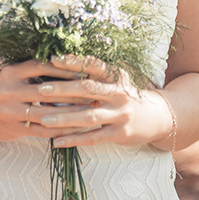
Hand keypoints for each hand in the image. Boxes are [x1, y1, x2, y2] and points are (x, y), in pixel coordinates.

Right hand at [0, 58, 96, 142]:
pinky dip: (61, 131)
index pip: (41, 67)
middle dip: (74, 93)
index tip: (85, 70)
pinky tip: (75, 130)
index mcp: (11, 73)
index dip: (64, 68)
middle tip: (96, 94)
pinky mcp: (14, 129)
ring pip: (47, 113)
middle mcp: (10, 91)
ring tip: (90, 113)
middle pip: (47, 91)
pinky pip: (42, 131)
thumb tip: (66, 66)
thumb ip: (32, 73)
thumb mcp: (10, 77)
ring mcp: (11, 111)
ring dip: (72, 114)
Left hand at [29, 54, 172, 148]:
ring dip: (65, 117)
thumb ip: (93, 74)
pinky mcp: (120, 133)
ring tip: (43, 119)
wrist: (158, 117)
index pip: (93, 65)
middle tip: (40, 90)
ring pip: (88, 116)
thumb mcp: (115, 80)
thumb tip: (59, 64)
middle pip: (87, 89)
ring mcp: (120, 114)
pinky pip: (94, 137)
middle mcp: (119, 93)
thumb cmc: (126, 95)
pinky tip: (57, 141)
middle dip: (63, 89)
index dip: (73, 62)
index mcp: (116, 76)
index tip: (52, 59)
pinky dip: (74, 139)